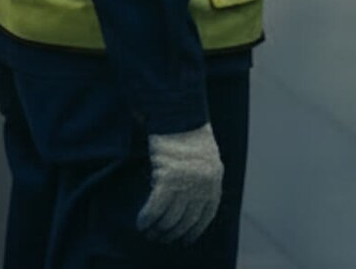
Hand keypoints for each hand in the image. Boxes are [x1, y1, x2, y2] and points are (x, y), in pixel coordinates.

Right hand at [136, 123, 223, 244]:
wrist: (178, 114)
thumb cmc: (187, 133)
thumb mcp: (203, 158)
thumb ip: (200, 179)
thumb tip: (185, 201)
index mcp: (214, 182)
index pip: (205, 217)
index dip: (193, 232)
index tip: (184, 240)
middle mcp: (203, 187)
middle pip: (186, 221)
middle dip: (172, 233)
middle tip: (160, 238)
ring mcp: (185, 184)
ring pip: (170, 218)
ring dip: (158, 229)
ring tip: (149, 233)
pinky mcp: (167, 179)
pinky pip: (156, 208)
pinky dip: (147, 218)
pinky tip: (141, 223)